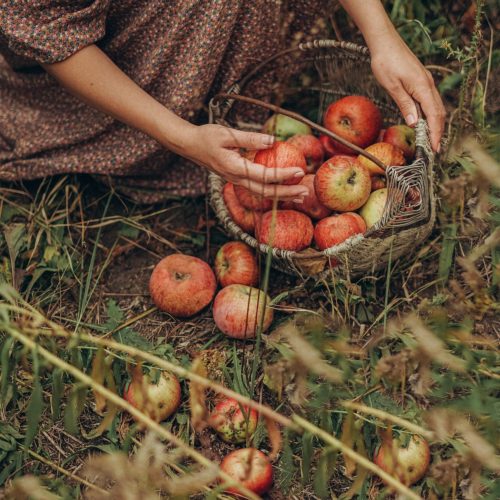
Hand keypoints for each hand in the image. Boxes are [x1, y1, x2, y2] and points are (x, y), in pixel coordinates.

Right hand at [180, 124, 308, 200]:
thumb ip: (250, 138)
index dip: (283, 175)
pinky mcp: (237, 179)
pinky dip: (273, 191)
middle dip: (287, 193)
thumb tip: (273, 140)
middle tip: (306, 192)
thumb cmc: (207, 136)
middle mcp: (236, 179)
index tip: (300, 171)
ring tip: (301, 195)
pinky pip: (258, 188)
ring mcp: (236, 181)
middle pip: (265, 192)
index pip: (264, 176)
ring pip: (262, 193)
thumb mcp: (227, 134)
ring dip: (282, 195)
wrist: (189, 145)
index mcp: (235, 168)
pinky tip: (284, 190)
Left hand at [370, 39, 444, 151]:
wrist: (385, 43)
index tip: (434, 148)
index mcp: (422, 87)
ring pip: (436, 107)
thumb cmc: (385, 62)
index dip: (435, 133)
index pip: (433, 115)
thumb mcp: (392, 86)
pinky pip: (430, 101)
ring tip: (430, 140)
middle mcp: (428, 85)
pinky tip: (424, 122)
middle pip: (438, 113)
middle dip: (438, 132)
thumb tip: (414, 123)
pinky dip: (430, 114)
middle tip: (433, 149)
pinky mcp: (421, 81)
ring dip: (435, 124)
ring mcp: (426, 82)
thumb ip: (404, 104)